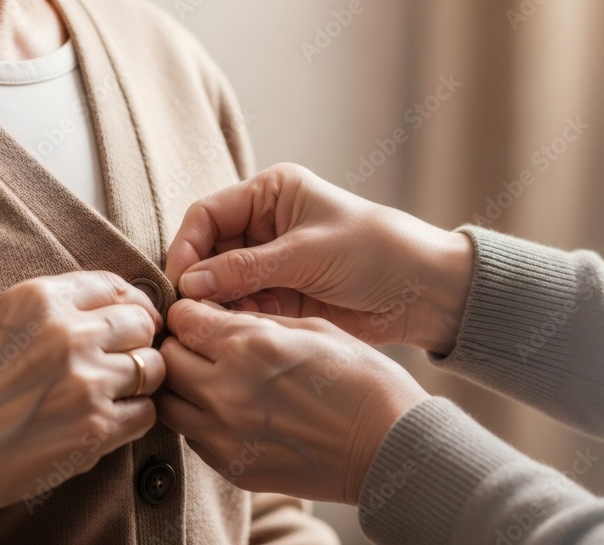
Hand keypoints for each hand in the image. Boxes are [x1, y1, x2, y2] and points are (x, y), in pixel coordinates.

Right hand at [0, 272, 164, 511]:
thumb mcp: (4, 325)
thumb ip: (61, 309)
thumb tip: (131, 304)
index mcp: (40, 300)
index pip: (117, 287)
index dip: (131, 307)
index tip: (129, 324)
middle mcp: (66, 335)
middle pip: (143, 324)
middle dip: (136, 344)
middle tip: (114, 364)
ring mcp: (85, 382)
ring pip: (153, 368)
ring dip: (138, 384)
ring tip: (106, 395)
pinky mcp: (96, 427)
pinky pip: (148, 412)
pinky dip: (132, 419)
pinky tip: (102, 423)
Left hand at [156, 299, 428, 504]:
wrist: (388, 444)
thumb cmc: (364, 380)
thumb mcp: (316, 329)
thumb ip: (260, 322)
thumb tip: (224, 319)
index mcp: (249, 346)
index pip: (182, 319)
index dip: (190, 312)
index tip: (203, 316)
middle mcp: (225, 390)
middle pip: (167, 360)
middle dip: (181, 346)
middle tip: (204, 346)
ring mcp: (224, 434)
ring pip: (169, 403)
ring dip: (183, 386)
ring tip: (211, 381)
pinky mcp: (231, 466)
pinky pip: (192, 437)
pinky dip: (200, 419)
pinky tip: (230, 411)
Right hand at [164, 163, 473, 353]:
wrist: (422, 290)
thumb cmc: (376, 251)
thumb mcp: (309, 253)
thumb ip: (248, 268)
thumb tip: (190, 283)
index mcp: (271, 194)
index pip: (208, 214)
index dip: (188, 246)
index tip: (181, 281)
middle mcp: (265, 227)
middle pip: (208, 251)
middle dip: (197, 280)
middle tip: (186, 313)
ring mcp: (272, 265)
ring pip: (221, 285)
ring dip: (213, 305)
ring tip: (208, 327)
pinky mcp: (282, 299)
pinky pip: (243, 308)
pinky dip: (234, 320)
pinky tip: (232, 334)